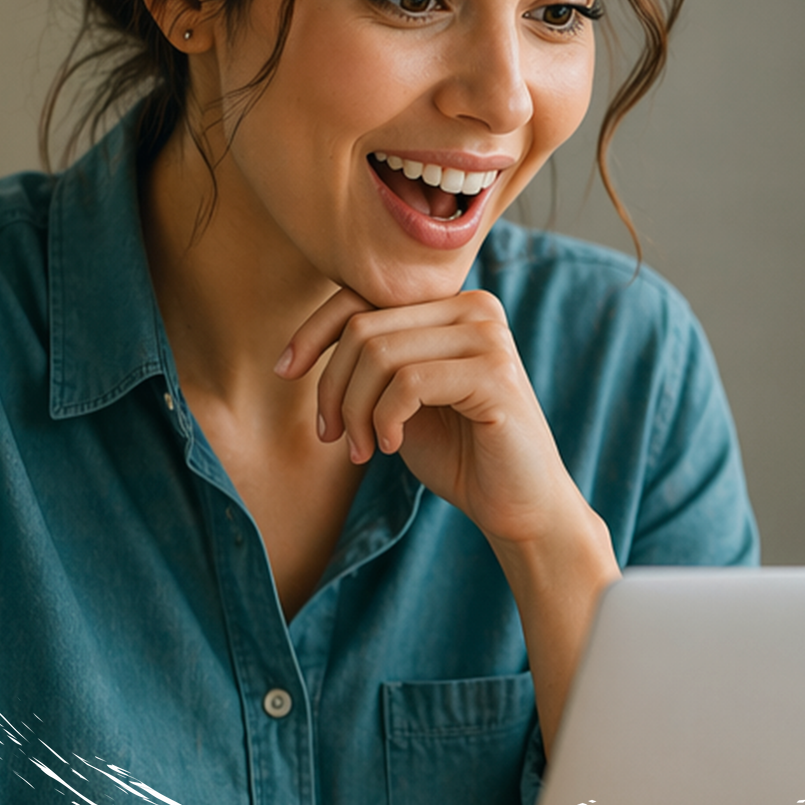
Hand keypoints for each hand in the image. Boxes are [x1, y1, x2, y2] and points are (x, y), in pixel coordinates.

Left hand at [277, 288, 587, 545]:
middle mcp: (475, 309)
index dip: (314, 332)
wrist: (520, 506)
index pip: (363, 297)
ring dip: (354, 411)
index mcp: (453, 305)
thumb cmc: (459, 454)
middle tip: (334, 438)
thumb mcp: (401, 399)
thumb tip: (301, 348)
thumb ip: (372, 363)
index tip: (285, 371)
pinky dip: (383, 419)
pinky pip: (408, 383)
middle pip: (364, 328)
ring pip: (379, 354)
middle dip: (332, 388)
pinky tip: (390, 445)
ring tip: (360, 449)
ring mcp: (489, 337)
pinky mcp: (495, 375)